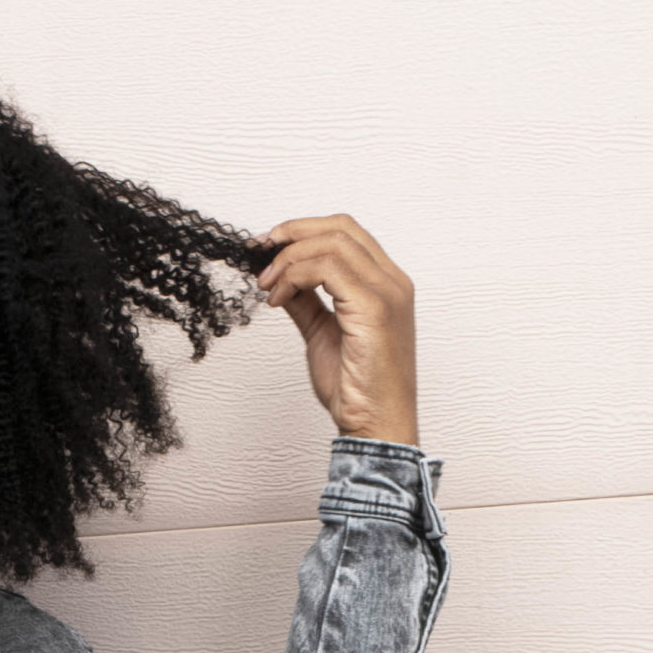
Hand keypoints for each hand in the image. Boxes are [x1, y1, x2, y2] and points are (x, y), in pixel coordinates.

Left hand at [256, 216, 419, 448]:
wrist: (374, 426)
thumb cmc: (357, 390)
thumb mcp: (322, 333)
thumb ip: (306, 302)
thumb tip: (281, 278)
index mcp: (386, 285)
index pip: (347, 232)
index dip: (303, 230)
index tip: (268, 246)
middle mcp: (393, 282)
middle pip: (340, 227)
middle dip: (292, 233)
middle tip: (260, 252)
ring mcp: (386, 293)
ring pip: (331, 243)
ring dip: (288, 259)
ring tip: (267, 287)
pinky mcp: (373, 308)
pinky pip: (327, 269)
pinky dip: (294, 277)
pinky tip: (278, 299)